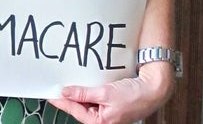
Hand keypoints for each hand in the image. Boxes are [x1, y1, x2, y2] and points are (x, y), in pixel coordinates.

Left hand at [48, 62, 174, 123]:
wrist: (152, 89)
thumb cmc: (134, 96)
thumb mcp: (105, 93)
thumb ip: (84, 93)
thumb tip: (66, 92)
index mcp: (100, 122)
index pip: (74, 110)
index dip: (61, 100)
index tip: (50, 93)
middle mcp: (102, 119)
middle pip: (79, 106)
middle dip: (69, 96)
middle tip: (57, 85)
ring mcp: (106, 111)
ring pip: (86, 101)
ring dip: (78, 92)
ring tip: (68, 82)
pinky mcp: (110, 103)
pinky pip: (94, 97)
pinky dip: (88, 90)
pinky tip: (84, 82)